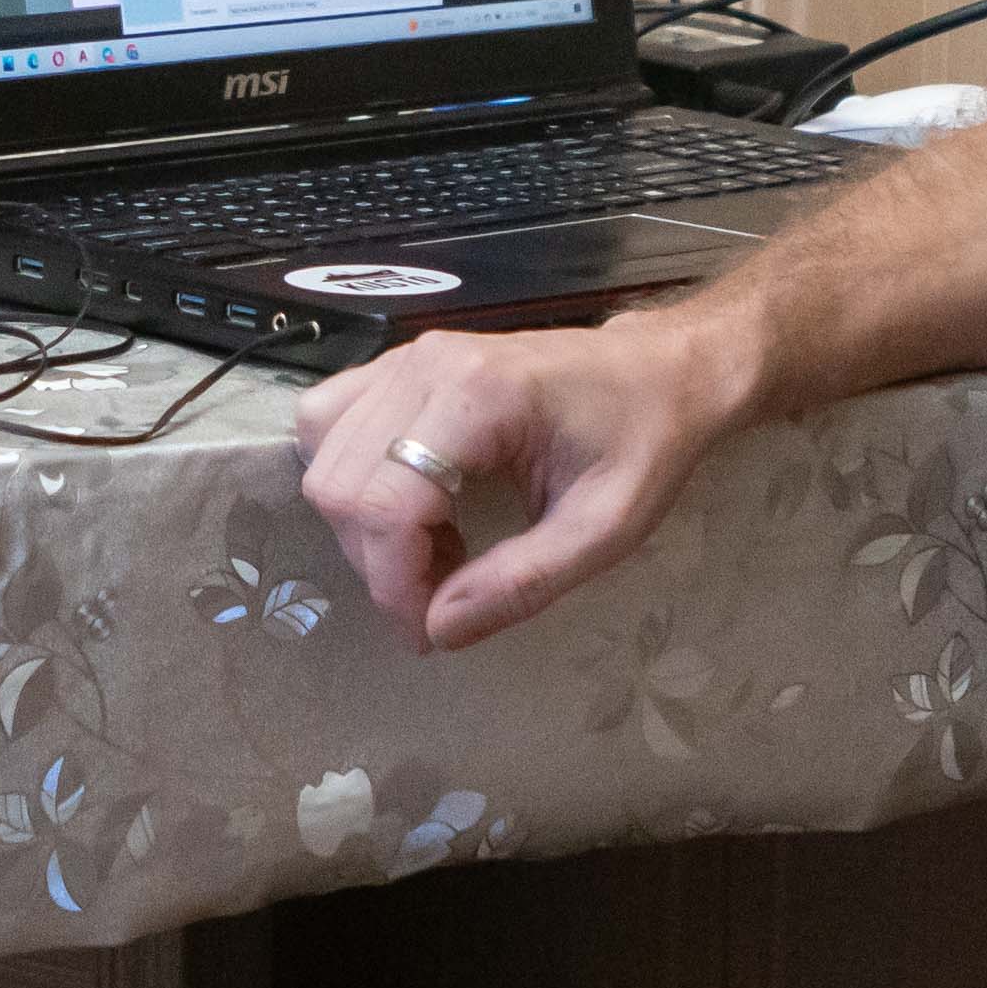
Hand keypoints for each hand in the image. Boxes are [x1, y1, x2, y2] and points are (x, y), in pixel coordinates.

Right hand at [288, 312, 747, 651]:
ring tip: (436, 548)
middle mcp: (425, 365)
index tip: (430, 630)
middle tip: (442, 594)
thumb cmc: (644, 442)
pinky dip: (354, 478)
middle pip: (341, 485)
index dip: (393, 582)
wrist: (661, 371)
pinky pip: (331, 422)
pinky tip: (412, 504)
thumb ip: (522, 584)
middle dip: (379, 562)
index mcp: (479, 397)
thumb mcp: (605, 529)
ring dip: (365, 524)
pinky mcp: (402, 363)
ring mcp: (407, 357)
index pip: (385, 503)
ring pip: (325, 454)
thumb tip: (439, 629)